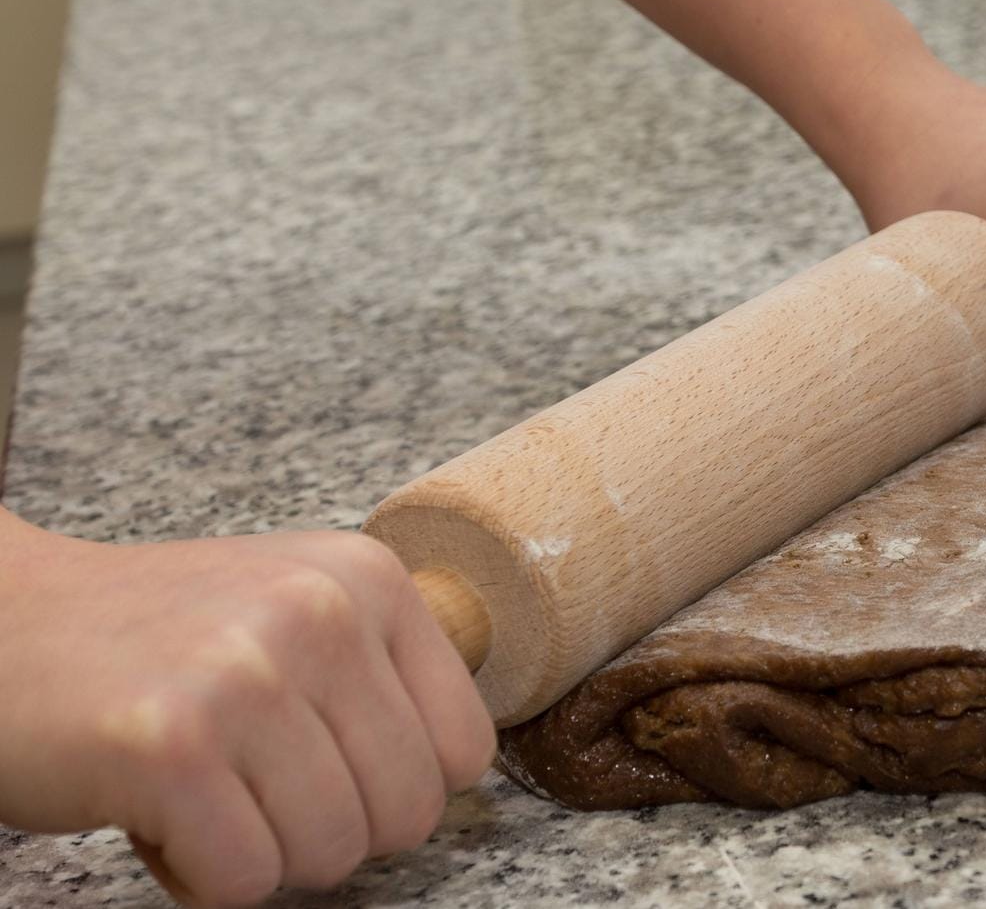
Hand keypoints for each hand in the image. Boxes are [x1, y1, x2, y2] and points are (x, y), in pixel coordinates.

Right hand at [0, 515, 494, 906]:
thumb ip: (383, 673)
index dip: (397, 787)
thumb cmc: (157, 637)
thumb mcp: (296, 608)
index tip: (329, 766)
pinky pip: (245, 880)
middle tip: (253, 784)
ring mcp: (246, 675)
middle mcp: (320, 613)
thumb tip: (453, 771)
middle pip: (408, 813)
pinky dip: (197, 874)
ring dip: (261, 850)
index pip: (466, 749)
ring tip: (202, 784)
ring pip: (333, 853)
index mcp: (368, 579)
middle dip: (329, 827)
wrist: (2, 622)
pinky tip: (155, 808)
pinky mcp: (170, 746)